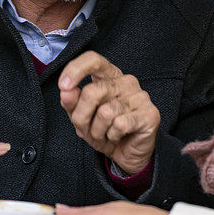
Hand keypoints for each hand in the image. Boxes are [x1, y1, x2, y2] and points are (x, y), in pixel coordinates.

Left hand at [58, 51, 160, 174]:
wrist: (127, 154)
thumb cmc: (105, 131)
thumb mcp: (82, 118)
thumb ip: (72, 102)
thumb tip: (66, 91)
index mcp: (109, 76)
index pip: (93, 60)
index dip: (75, 70)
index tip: (63, 86)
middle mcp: (126, 81)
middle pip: (92, 92)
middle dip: (82, 117)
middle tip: (87, 129)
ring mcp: (140, 96)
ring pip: (105, 112)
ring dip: (98, 131)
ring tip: (105, 134)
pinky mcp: (150, 113)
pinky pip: (119, 125)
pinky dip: (112, 136)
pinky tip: (118, 136)